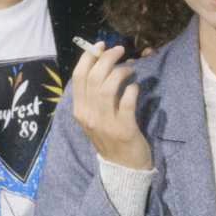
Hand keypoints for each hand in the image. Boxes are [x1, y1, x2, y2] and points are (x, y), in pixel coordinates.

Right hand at [71, 43, 152, 169]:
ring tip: (130, 70)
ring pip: (107, 87)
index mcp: (79, 111)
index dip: (89, 57)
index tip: (100, 46)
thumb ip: (96, 94)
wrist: (123, 169)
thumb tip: (105, 63)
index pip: (78, 77)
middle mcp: (89, 116)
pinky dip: (132, 90)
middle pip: (93, 78)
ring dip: (121, 72)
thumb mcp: (95, 117)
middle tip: (120, 51)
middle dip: (107, 58)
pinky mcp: (124, 129)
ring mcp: (105, 123)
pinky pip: (127, 102)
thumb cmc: (110, 138)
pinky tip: (136, 88)